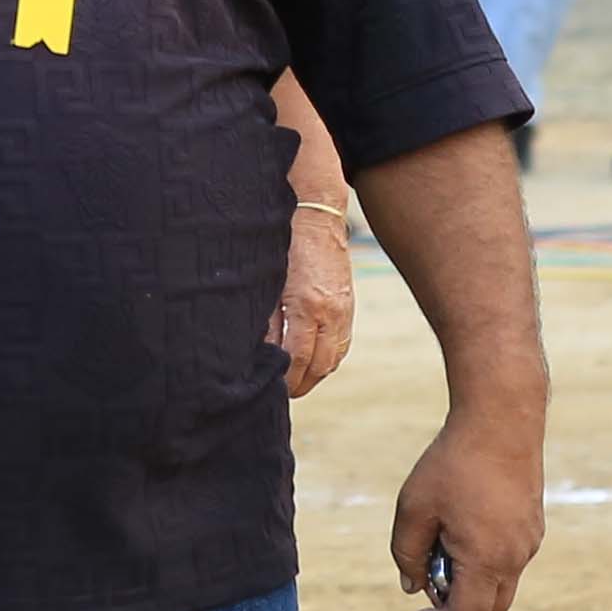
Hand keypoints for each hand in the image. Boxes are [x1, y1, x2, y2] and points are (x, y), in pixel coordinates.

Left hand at [271, 202, 354, 397]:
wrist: (317, 217)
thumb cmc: (284, 247)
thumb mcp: (267, 284)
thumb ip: (266, 321)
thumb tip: (261, 354)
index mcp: (307, 306)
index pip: (297, 359)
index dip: (284, 379)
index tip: (270, 389)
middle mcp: (331, 312)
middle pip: (320, 366)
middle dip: (300, 385)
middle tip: (281, 393)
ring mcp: (344, 311)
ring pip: (334, 359)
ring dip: (315, 375)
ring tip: (295, 382)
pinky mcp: (350, 307)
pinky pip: (342, 345)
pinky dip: (328, 360)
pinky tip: (312, 363)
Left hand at [388, 407, 540, 610]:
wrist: (501, 420)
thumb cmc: (452, 463)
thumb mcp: (414, 509)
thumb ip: (408, 555)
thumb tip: (414, 587)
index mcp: (487, 559)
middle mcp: (516, 557)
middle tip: (427, 586)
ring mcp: (530, 542)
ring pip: (500, 587)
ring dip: (469, 584)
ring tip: (441, 543)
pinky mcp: (533, 527)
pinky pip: (508, 562)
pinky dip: (483, 563)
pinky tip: (461, 526)